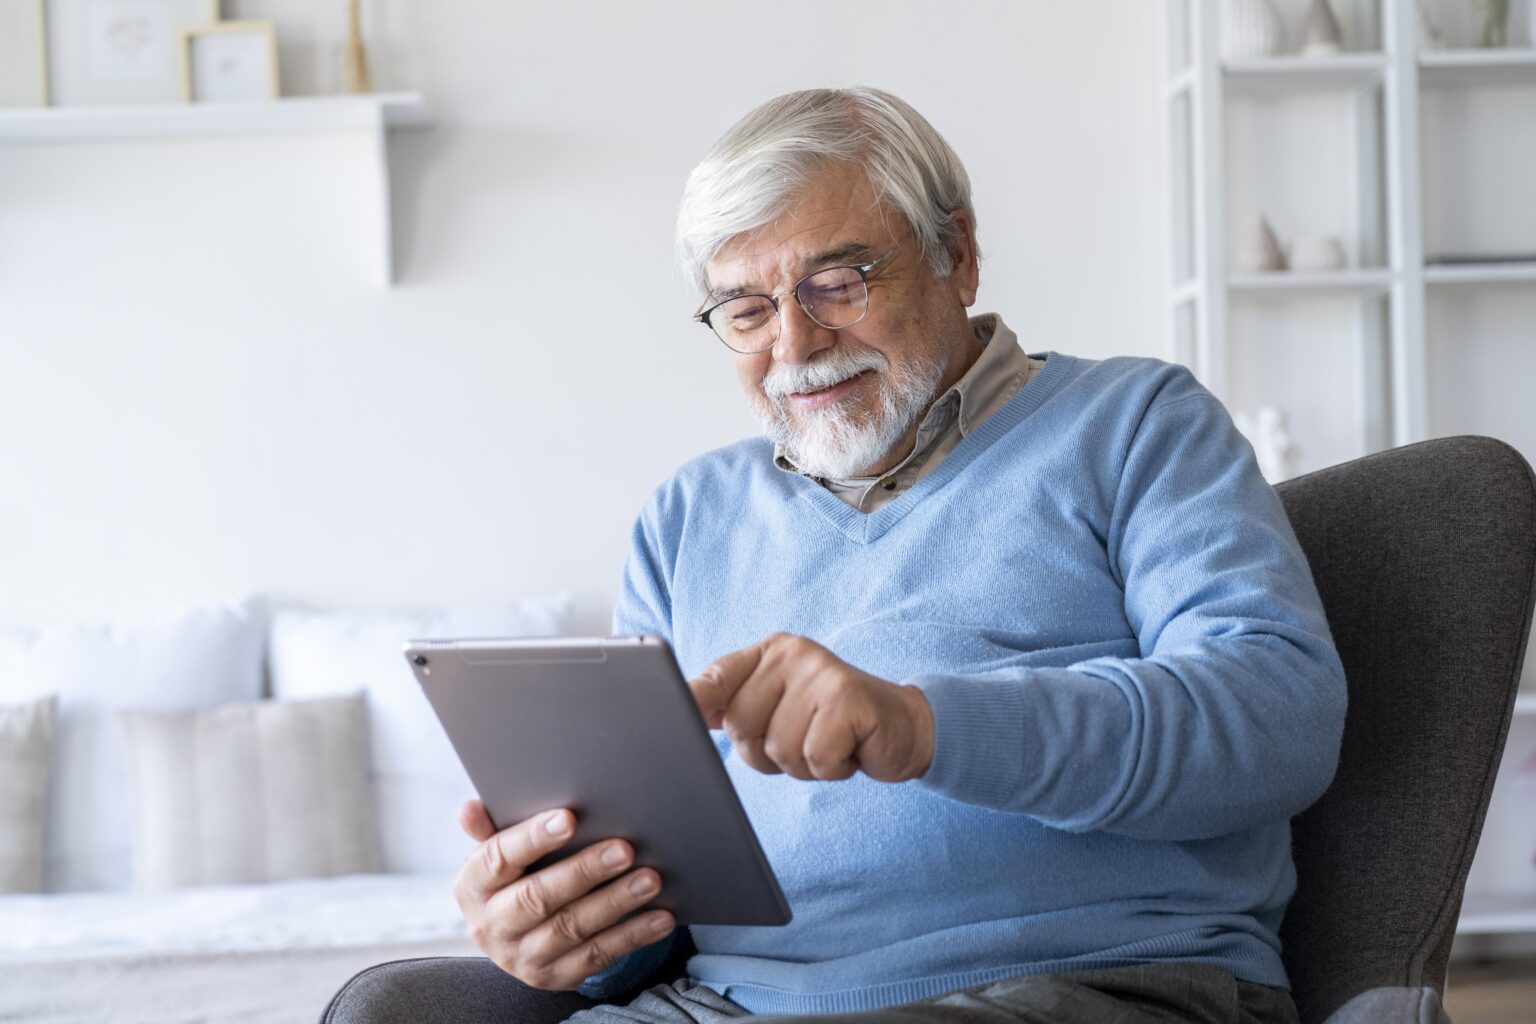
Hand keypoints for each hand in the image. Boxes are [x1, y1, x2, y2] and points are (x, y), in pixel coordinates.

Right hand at [452, 800, 673, 989]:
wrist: (514, 936)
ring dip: (615, 903)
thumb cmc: (514, 876)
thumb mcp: (497, 855)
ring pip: (571, 929)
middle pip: (538, 898)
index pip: (499, 859)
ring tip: (650, 879)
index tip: (569, 818)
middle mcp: (492, 926)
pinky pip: (597, 957)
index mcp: (473, 887)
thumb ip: (490, 830)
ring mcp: (523, 957)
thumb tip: (470, 807)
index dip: (533, 838)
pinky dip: (632, 936)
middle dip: (584, 872)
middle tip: (625, 849)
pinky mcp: (556, 977)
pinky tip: (661, 916)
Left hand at [689, 633, 934, 782]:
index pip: (716, 678)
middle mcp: (792, 654)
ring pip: (778, 748)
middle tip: (806, 739)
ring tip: (829, 743)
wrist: (903, 727)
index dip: (689, 700)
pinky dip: (832, 768)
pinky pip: (815, 757)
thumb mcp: (781, 710)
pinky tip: (849, 750)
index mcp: (768, 654)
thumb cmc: (832, 724)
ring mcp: (821, 672)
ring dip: (804, 764)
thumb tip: (685, 712)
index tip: (662, 718)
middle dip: (769, 753)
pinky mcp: (848, 699)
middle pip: (742, 727)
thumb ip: (737, 706)